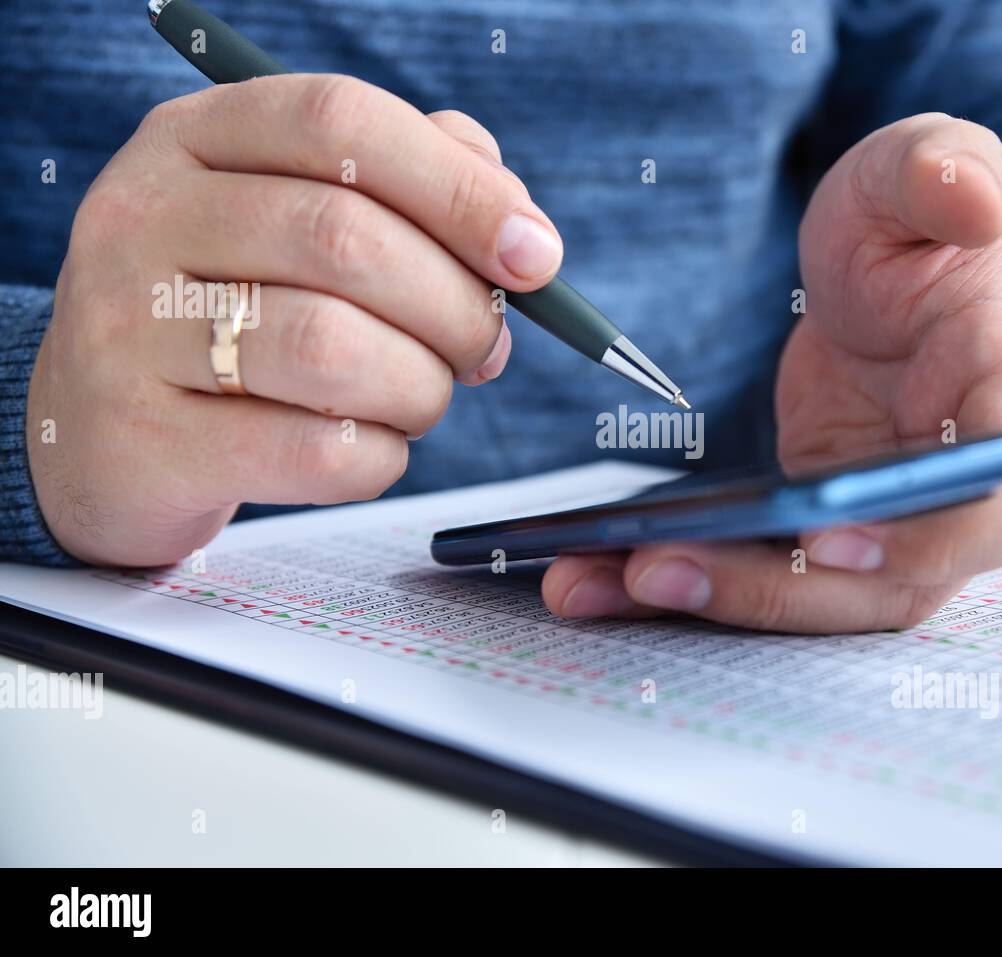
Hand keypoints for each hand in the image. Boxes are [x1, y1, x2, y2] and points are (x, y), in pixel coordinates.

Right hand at [29, 75, 562, 565]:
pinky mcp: (146, 442)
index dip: (461, 189)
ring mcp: (130, 331)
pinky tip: (371, 444)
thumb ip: (413, 188)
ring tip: (421, 396)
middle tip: (486, 348)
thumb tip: (520, 228)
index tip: (537, 257)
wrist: (101, 427)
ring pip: (332, 350)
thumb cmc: (237, 309)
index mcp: (197, 138)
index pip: (343, 123)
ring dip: (421, 387)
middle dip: (457, 307)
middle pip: (348, 239)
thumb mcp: (297, 213)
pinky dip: (379, 457)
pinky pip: (314, 453)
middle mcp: (147, 218)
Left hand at [543, 113, 1001, 633]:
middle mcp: (959, 494)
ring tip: (588, 581)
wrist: (876, 279)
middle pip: (890, 585)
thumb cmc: (911, 222)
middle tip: (656, 568)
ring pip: (814, 601)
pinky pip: (762, 579)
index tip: (828, 533)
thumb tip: (974, 199)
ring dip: (706, 603)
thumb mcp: (920, 170)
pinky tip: (592, 575)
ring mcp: (890, 530)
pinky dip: (681, 586)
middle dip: (773, 592)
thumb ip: (947, 171)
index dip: (933, 539)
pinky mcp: (821, 538)